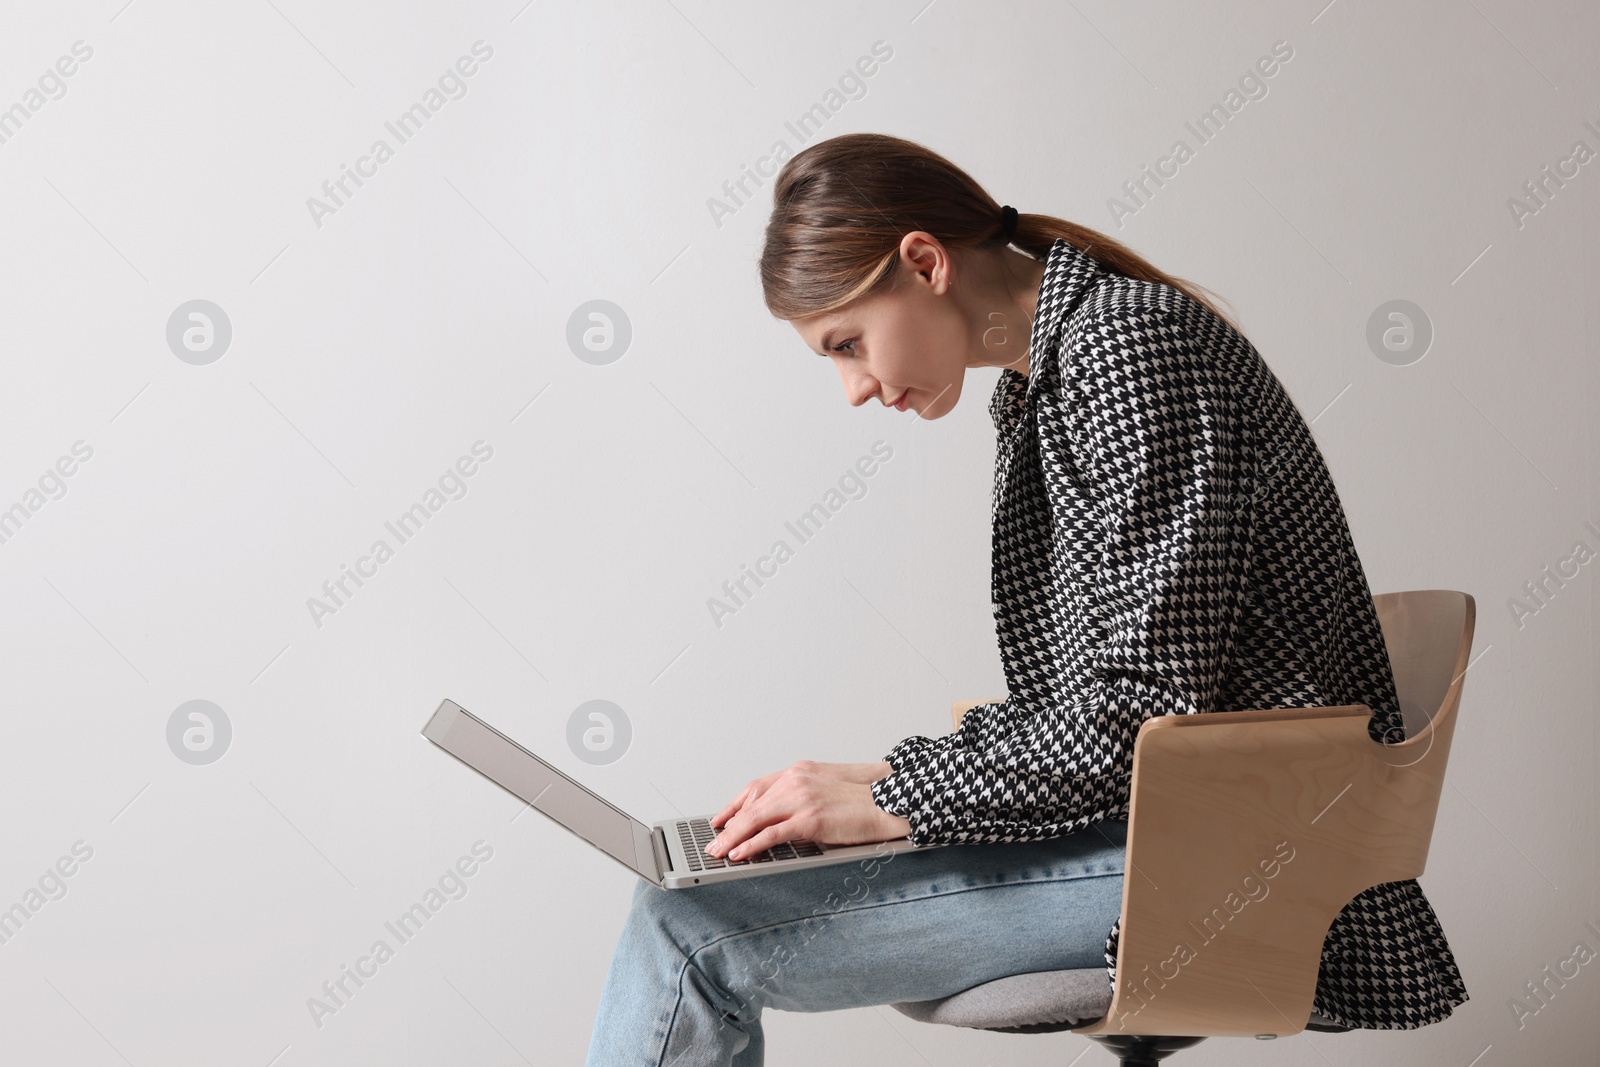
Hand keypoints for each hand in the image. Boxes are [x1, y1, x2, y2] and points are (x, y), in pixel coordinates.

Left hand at [705, 760, 910, 860]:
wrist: (890, 802)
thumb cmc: (863, 801)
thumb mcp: (826, 790)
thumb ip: (801, 798)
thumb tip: (779, 821)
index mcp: (799, 771)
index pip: (756, 787)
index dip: (735, 805)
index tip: (721, 819)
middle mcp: (796, 780)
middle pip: (751, 804)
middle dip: (728, 825)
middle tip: (713, 842)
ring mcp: (802, 798)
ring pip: (756, 818)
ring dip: (733, 837)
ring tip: (719, 852)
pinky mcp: (810, 819)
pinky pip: (771, 834)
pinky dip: (752, 845)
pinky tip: (740, 853)